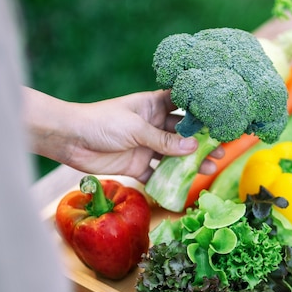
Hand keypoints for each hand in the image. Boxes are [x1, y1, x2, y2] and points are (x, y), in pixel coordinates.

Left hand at [25, 88, 222, 182]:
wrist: (70, 140)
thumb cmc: (102, 122)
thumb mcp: (136, 128)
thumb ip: (164, 140)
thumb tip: (193, 147)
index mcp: (152, 106)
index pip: (181, 105)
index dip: (200, 111)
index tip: (220, 118)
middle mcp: (152, 125)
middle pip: (181, 134)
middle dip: (200, 142)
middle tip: (221, 150)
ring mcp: (145, 146)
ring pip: (173, 156)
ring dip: (190, 163)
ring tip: (210, 168)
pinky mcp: (136, 165)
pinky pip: (156, 174)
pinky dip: (168, 181)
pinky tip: (184, 186)